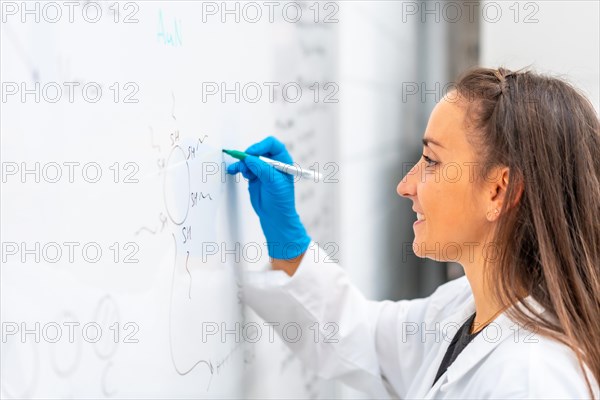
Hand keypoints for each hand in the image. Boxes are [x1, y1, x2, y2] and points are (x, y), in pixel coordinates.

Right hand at [226, 136, 310, 259]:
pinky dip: (237, 168)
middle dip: (249, 155)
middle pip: (258, 150)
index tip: (252, 153)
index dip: (261, 146)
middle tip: (244, 162)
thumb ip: (262, 169)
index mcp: (283, 161)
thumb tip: (249, 158)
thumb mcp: (274, 183)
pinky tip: (232, 170)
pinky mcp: (253, 176)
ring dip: (243, 163)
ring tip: (244, 172)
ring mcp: (262, 169)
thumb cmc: (281, 200)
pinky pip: (243, 167)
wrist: (275, 216)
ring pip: (249, 159)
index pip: (272, 145)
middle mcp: (272, 163)